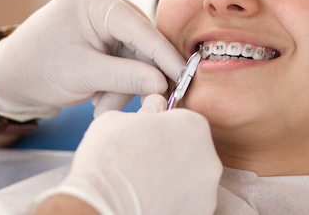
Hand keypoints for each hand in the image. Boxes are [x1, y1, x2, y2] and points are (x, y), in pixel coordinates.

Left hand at [0, 0, 184, 119]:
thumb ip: (126, 77)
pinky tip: (100, 95)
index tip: (186, 77)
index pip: (140, 27)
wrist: (9, 76)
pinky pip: (129, 56)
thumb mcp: (83, 76)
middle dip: (136, 78)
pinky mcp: (108, 27)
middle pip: (142, 42)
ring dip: (125, 84)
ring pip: (138, 53)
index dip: (165, 55)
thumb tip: (163, 83)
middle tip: (121, 107)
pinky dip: (119, 80)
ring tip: (100, 106)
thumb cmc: (36, 69)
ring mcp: (107, 11)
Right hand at [36, 94, 221, 214]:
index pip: (183, 121)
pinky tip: (152, 198)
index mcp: (194, 126)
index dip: (163, 128)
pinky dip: (175, 199)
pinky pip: (189, 200)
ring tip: (146, 181)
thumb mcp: (120, 118)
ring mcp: (208, 189)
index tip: (147, 137)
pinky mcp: (201, 212)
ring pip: (192, 177)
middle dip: (173, 153)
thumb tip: (157, 104)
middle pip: (192, 149)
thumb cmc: (107, 161)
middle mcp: (210, 157)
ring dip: (175, 177)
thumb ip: (149, 109)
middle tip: (145, 161)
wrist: (99, 208)